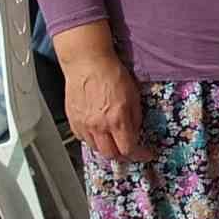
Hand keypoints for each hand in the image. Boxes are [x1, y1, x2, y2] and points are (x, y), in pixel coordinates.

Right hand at [61, 49, 151, 163]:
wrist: (87, 63)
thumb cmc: (112, 74)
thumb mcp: (134, 96)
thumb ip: (135, 118)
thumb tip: (135, 133)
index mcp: (116, 119)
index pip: (128, 149)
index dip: (140, 155)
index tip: (146, 154)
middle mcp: (98, 125)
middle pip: (110, 154)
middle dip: (123, 156)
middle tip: (131, 151)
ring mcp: (83, 124)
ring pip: (95, 148)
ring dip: (107, 149)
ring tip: (115, 142)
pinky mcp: (72, 120)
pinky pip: (83, 139)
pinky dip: (93, 140)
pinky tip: (99, 134)